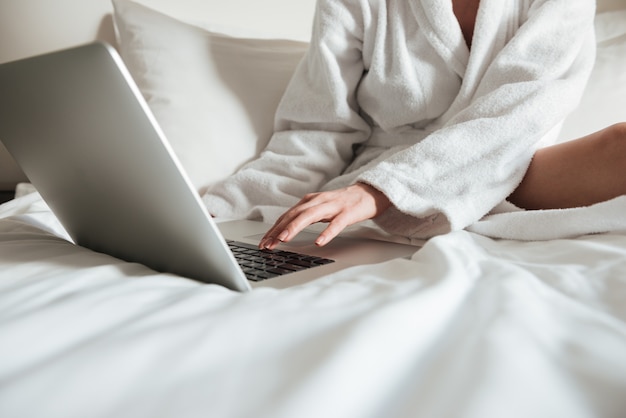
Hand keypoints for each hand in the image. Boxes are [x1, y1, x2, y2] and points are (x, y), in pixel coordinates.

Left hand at [259, 182, 390, 249]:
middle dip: (278, 230)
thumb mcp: (319, 208)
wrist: (368, 193)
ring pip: (309, 216)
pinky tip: (319, 242)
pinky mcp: (347, 213)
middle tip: (268, 244)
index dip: (273, 229)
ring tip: (284, 239)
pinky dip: (326, 233)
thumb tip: (284, 230)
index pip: (287, 216)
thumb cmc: (342, 204)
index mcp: (309, 201)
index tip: (264, 242)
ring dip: (294, 227)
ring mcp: (332, 206)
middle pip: (294, 215)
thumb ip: (304, 216)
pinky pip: (336, 224)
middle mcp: (318, 201)